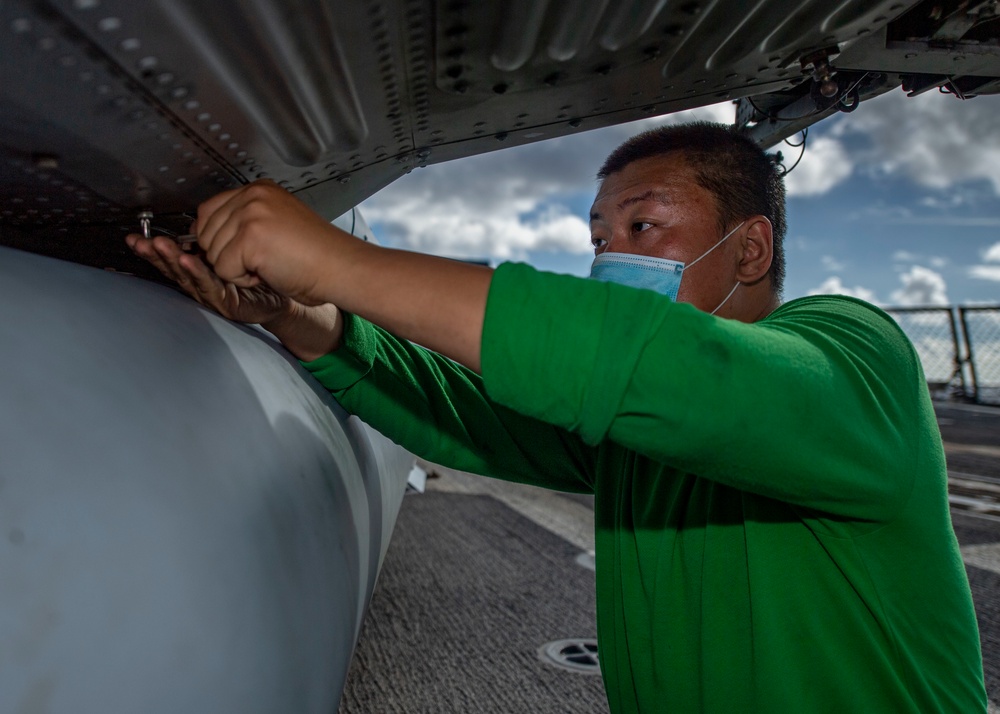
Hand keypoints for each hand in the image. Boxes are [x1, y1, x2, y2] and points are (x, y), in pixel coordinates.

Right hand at [125, 233, 289, 324]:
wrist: (298, 288)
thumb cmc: (270, 267)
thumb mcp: (243, 242)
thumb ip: (223, 231)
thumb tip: (204, 214)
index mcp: (206, 264)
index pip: (177, 252)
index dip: (156, 245)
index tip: (139, 234)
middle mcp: (207, 280)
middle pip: (174, 265)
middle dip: (155, 253)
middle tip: (139, 240)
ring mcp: (216, 293)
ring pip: (188, 276)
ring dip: (172, 259)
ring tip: (158, 246)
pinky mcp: (228, 303)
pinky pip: (210, 285)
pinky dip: (198, 273)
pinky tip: (188, 260)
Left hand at [192, 180, 356, 305]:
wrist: (341, 267)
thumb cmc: (317, 254)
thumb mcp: (277, 222)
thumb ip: (245, 219)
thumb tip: (202, 233)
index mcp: (260, 189)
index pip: (209, 211)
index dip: (217, 237)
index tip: (241, 250)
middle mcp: (253, 196)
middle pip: (205, 233)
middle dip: (227, 255)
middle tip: (263, 258)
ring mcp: (251, 215)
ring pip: (213, 253)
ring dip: (237, 268)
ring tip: (269, 263)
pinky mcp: (250, 239)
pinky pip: (224, 270)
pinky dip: (244, 280)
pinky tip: (269, 271)